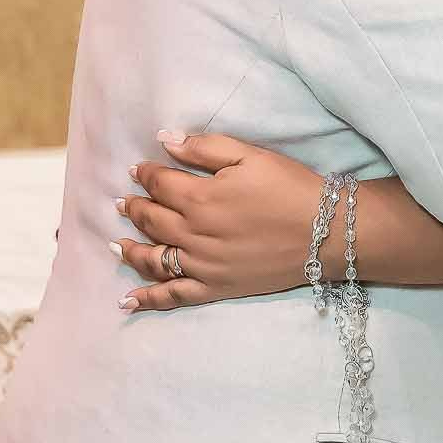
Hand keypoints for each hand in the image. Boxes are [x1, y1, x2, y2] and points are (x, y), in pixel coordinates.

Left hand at [114, 133, 330, 312]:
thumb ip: (204, 148)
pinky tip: (127, 302)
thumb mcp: (250, 156)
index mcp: (200, 198)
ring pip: (153, 259)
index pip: (160, 183)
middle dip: (133, 208)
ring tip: (116, 243)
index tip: (137, 169)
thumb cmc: (290, 188)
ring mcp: (202, 266)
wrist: (326, 232)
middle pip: (151, 220)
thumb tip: (164, 140)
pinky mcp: (215, 288)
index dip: (145, 174)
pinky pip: (174, 296)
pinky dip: (148, 299)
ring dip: (130, 250)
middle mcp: (193, 234)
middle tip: (121, 202)